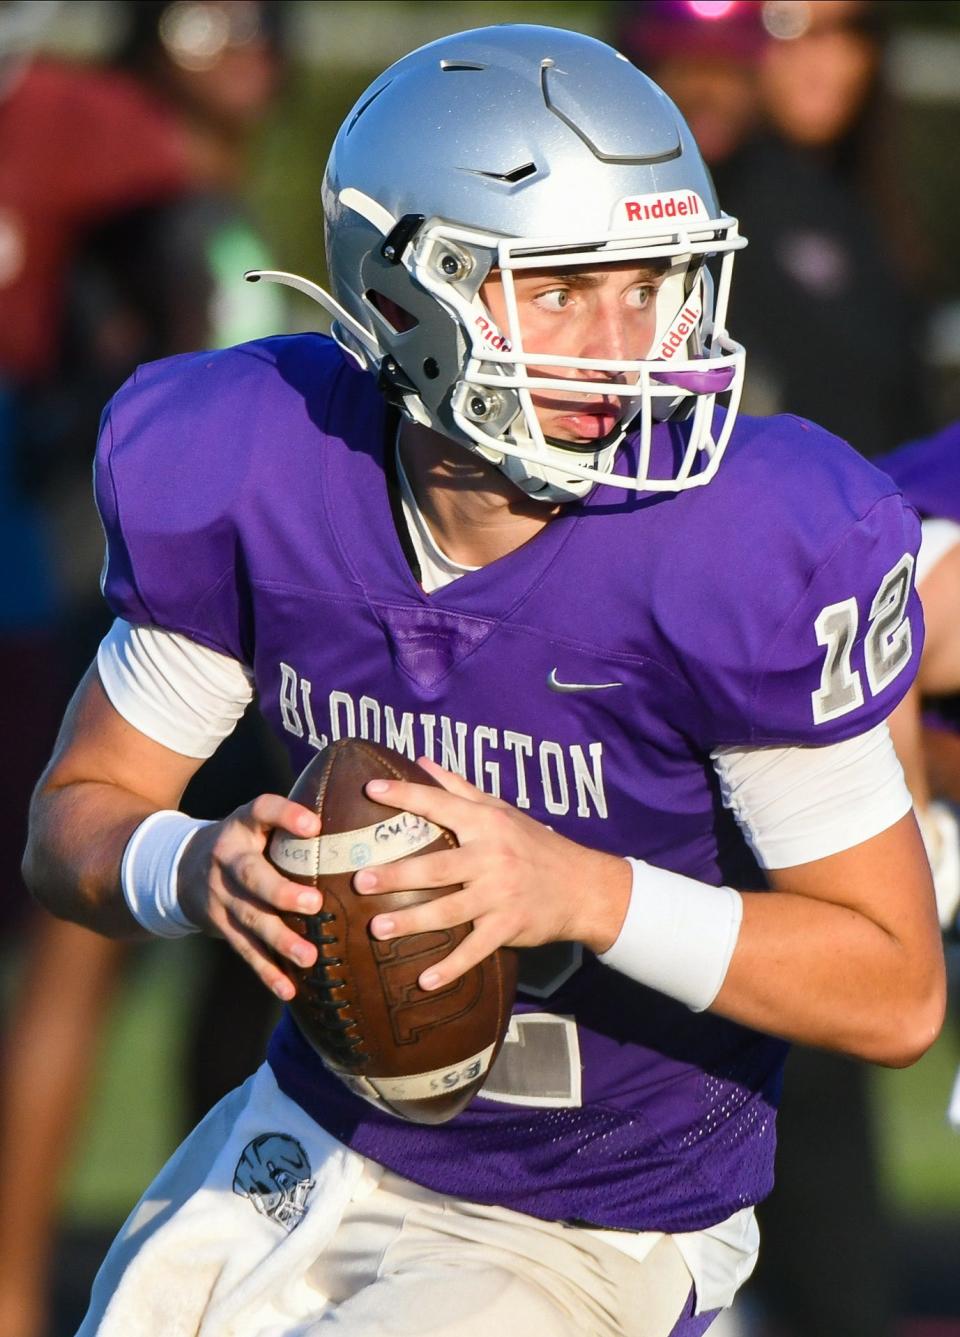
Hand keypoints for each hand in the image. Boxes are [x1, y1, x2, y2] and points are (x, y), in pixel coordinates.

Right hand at [177, 794, 322, 999]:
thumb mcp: (259, 824)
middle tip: (314, 904)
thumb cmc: (246, 843)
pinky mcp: (219, 924)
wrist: (183, 867)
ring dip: (279, 940)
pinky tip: (288, 988)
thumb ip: (292, 826)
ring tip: (308, 957)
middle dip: (281, 892)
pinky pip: (244, 949)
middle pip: (251, 875)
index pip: (262, 810)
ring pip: (249, 918)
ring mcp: (219, 893)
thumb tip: (361, 831)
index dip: (286, 815)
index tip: (314, 826)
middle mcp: (227, 857)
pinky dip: (266, 971)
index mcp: (243, 824)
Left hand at [354, 757, 629, 990]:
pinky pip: (476, 950)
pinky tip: (424, 982)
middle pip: (437, 866)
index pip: (439, 804)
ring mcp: (500, 895)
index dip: (405, 795)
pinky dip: (451, 968)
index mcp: (486, 823)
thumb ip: (460, 788)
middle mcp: (491, 857)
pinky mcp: (509, 927)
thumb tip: (422, 761)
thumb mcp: (501, 810)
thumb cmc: (535, 843)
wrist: (583, 886)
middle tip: (361, 879)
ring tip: (377, 928)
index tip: (370, 789)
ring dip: (412, 922)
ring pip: (450, 910)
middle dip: (397, 874)